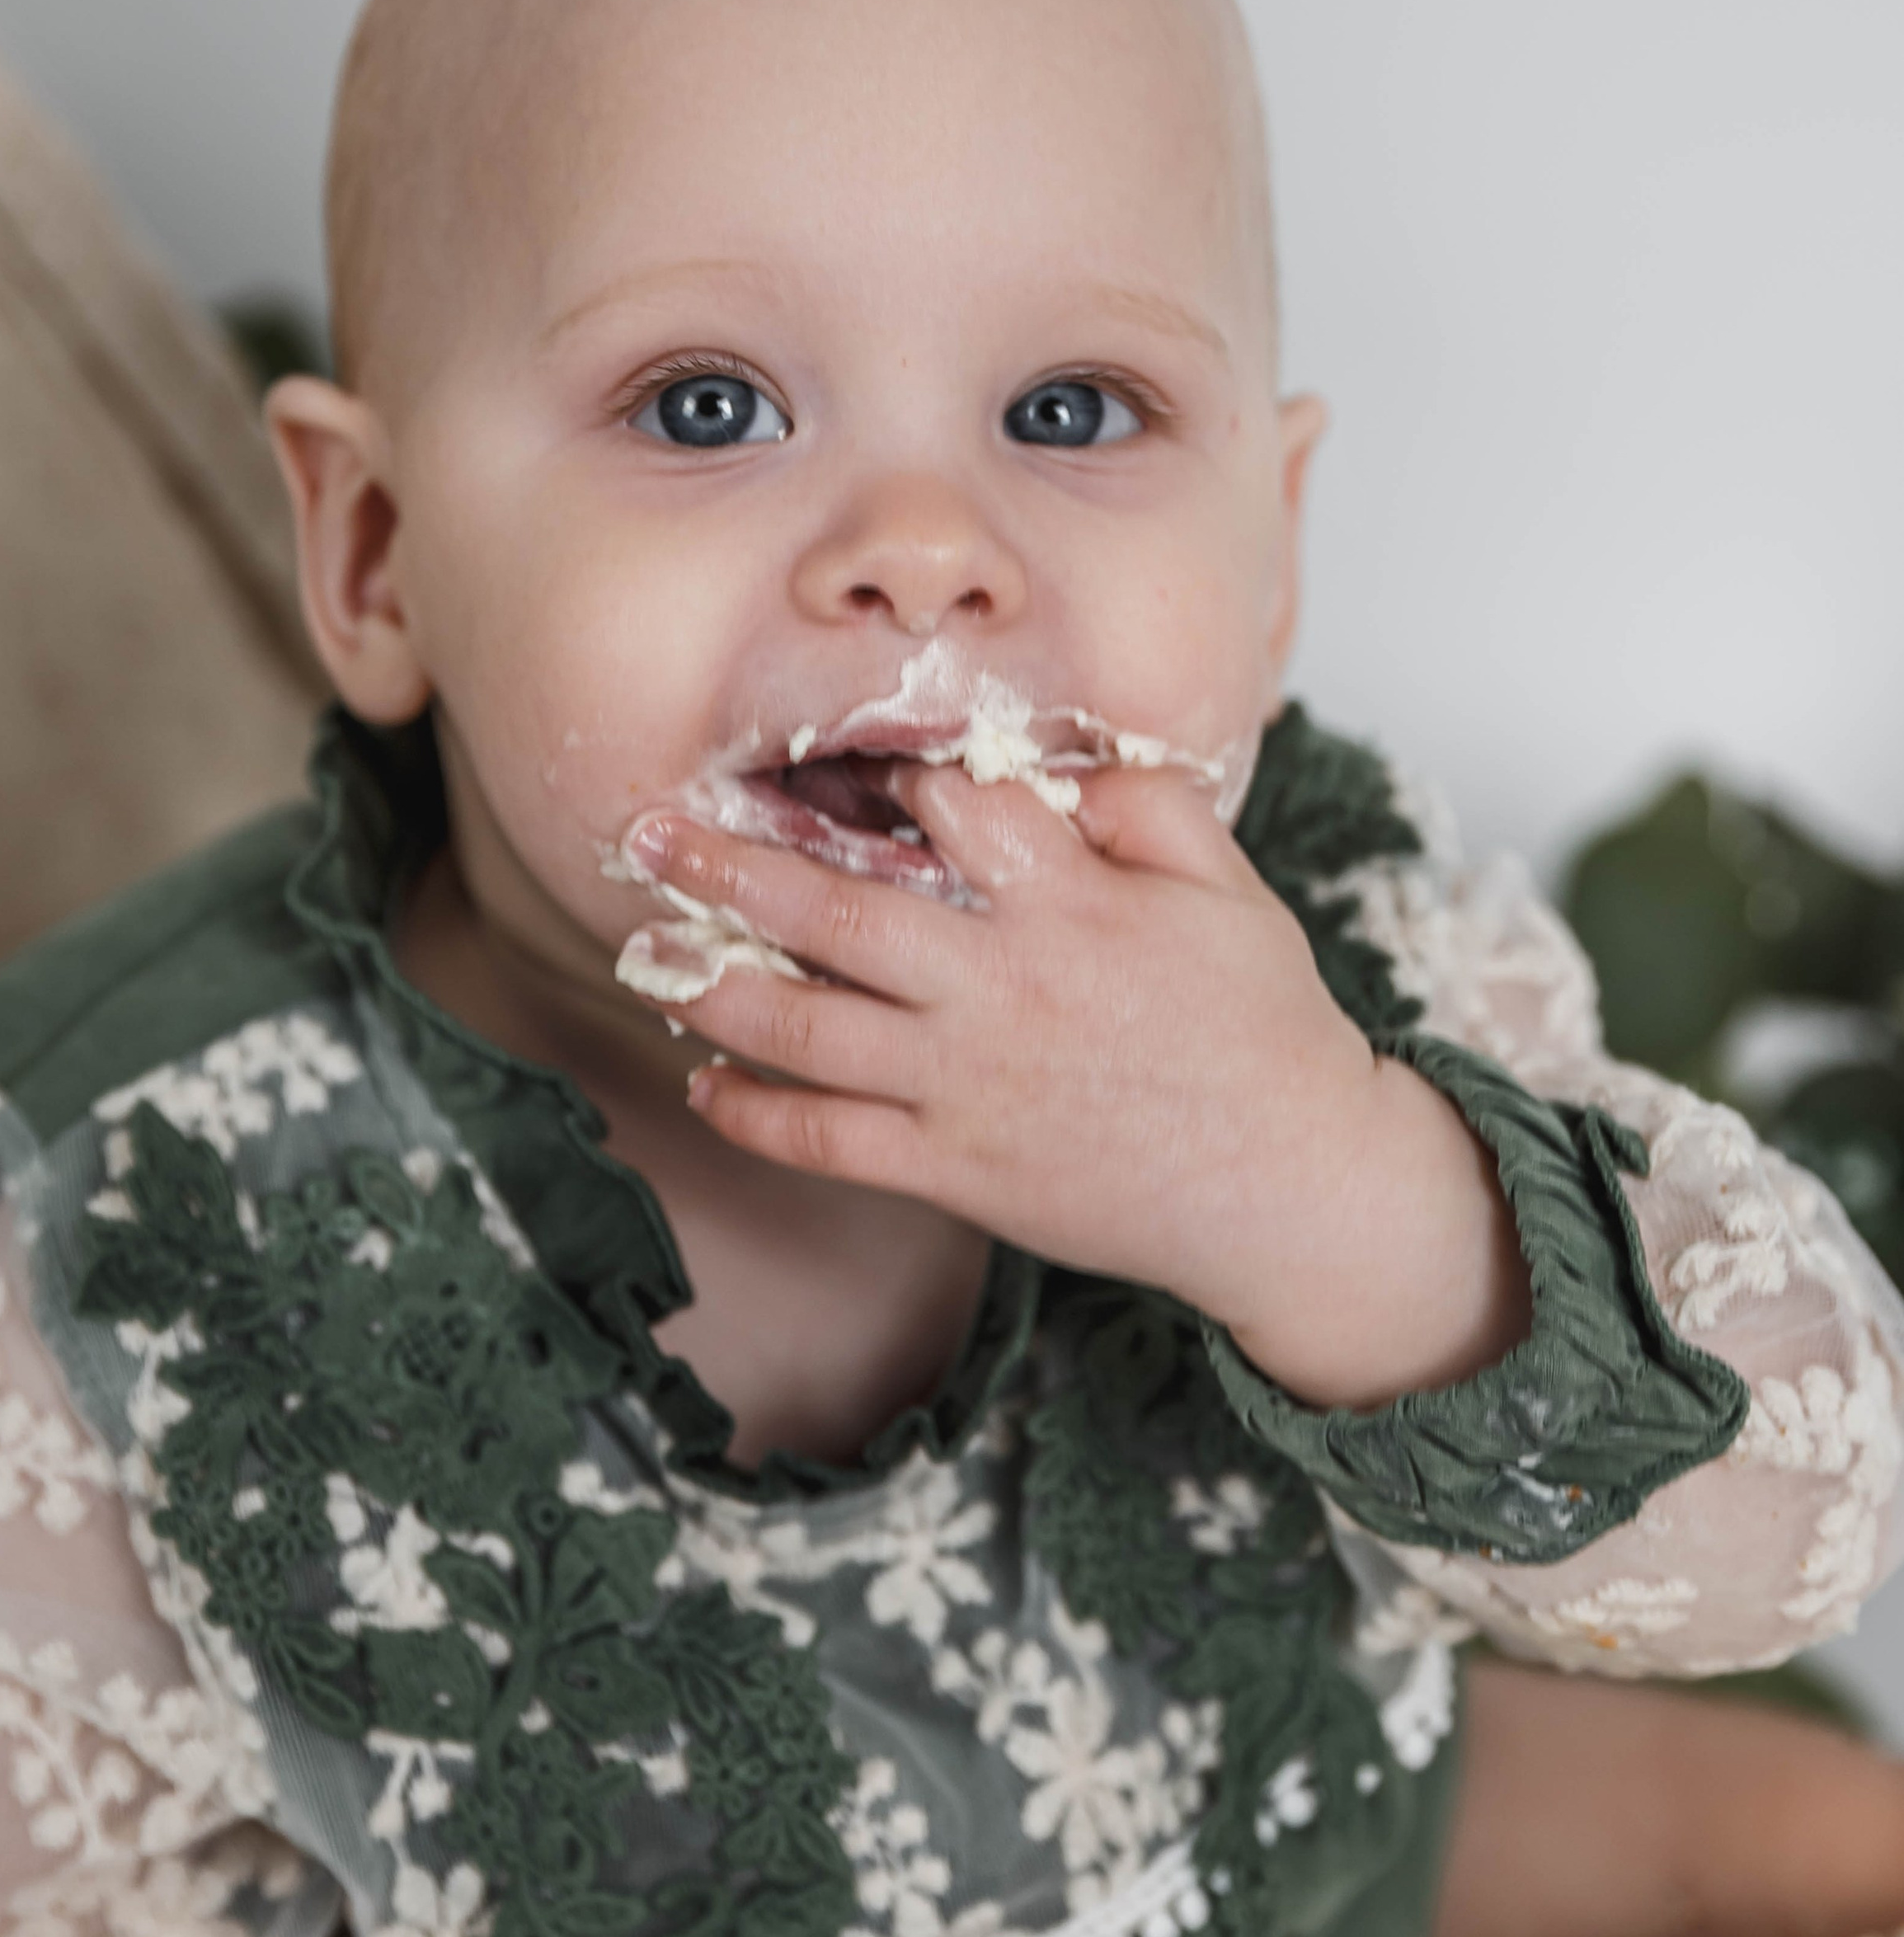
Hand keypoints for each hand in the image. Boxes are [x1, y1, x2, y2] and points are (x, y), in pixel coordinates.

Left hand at [624, 767, 1528, 1408]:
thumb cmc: (1263, 1027)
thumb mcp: (1229, 887)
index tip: (814, 750)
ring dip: (713, 985)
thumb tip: (1060, 768)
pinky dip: (757, 1114)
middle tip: (646, 833)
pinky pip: (831, 1141)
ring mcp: (970, 1083)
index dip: (874, 768)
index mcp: (1070, 903)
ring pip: (809, 1027)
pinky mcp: (959, 1167)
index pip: (946, 806)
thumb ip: (1146, 807)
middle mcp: (1002, 986)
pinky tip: (705, 1083)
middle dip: (729, 865)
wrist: (1293, 1186)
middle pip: (836, 910)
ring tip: (642, 952)